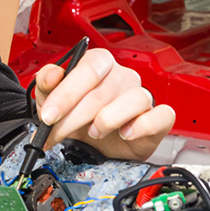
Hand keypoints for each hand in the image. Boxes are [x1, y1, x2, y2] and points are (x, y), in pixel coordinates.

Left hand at [32, 48, 174, 160]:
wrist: (95, 145)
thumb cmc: (77, 117)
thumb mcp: (53, 100)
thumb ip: (46, 84)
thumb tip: (52, 73)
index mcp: (98, 64)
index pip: (88, 67)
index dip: (66, 93)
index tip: (50, 115)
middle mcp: (122, 76)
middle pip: (103, 90)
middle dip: (74, 116)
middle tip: (59, 133)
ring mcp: (142, 95)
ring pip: (135, 99)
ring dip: (108, 120)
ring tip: (94, 131)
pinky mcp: (158, 118)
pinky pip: (162, 115)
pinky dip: (144, 125)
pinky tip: (125, 133)